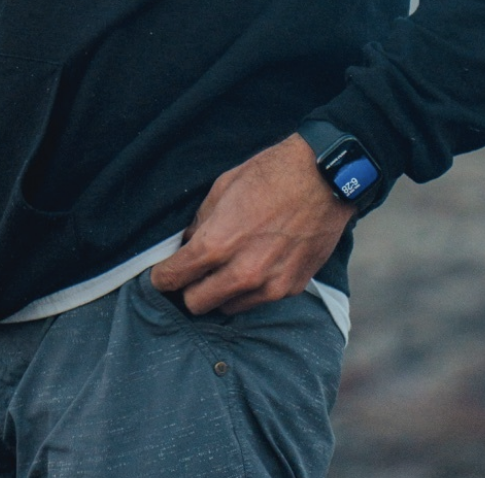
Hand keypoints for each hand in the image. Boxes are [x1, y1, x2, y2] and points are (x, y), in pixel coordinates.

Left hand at [149, 133, 354, 314]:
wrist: (323, 178)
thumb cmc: (270, 175)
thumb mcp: (222, 188)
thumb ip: (201, 222)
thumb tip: (188, 243)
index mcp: (217, 244)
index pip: (174, 278)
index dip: (161, 277)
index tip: (160, 275)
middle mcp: (241, 273)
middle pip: (195, 304)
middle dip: (188, 289)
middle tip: (191, 274)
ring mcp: (268, 286)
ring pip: (226, 309)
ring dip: (218, 294)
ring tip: (224, 270)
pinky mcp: (290, 289)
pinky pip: (256, 303)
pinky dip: (247, 292)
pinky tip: (252, 267)